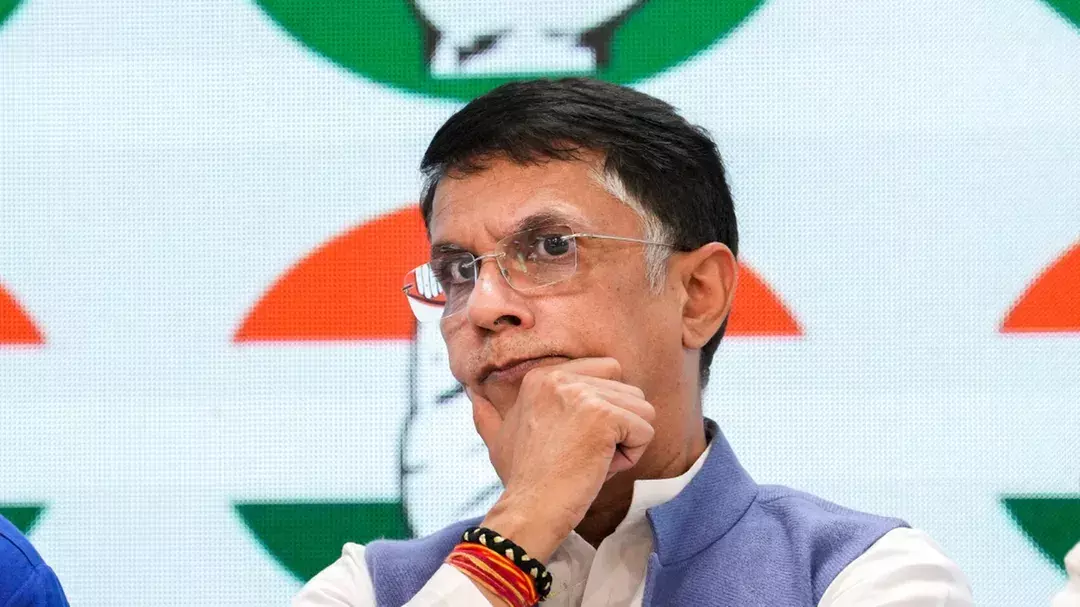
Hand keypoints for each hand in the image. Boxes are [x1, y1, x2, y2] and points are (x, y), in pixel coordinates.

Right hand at [469, 357, 655, 562]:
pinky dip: (632, 456)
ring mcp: (583, 395)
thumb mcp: (498, 438)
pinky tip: (600, 467)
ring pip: (641, 409)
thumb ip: (489, 413)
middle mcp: (561, 378)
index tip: (575, 438)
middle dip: (618, 426)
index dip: (602, 410)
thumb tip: (472, 394)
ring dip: (626, 442)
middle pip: (628, 390)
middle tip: (584, 453)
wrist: (528, 509)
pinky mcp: (603, 417)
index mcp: (542, 377)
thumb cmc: (520, 480)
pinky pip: (645, 430)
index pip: (606, 370)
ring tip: (592, 460)